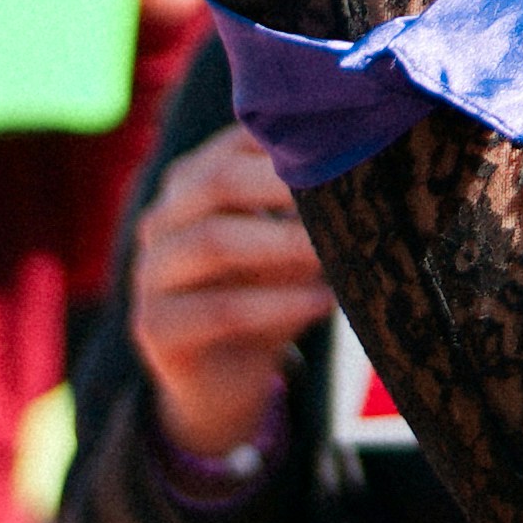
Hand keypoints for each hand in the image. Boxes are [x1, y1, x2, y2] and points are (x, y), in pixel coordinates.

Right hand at [125, 123, 336, 473]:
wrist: (223, 383)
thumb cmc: (263, 296)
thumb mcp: (287, 247)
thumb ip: (308, 208)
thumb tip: (372, 170)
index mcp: (191, 183)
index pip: (234, 141)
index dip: (289, 139)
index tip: (350, 142)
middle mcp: (162, 219)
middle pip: (215, 179)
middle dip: (284, 183)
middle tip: (345, 190)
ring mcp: (150, 273)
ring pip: (212, 241)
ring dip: (284, 245)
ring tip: (336, 253)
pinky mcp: (153, 327)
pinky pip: (218, 310)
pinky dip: (276, 305)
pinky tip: (321, 304)